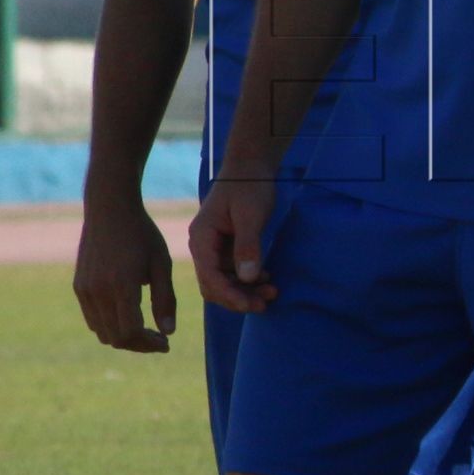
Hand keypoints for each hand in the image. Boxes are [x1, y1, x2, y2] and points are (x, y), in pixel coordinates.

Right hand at [72, 195, 179, 351]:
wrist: (109, 208)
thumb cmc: (142, 234)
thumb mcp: (161, 264)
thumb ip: (165, 299)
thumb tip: (168, 332)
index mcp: (122, 285)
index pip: (131, 332)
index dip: (149, 344)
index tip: (166, 343)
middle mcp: (99, 291)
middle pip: (116, 338)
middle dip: (139, 345)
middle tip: (159, 340)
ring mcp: (85, 290)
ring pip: (102, 332)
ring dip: (124, 338)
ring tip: (146, 330)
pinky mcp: (79, 286)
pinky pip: (93, 319)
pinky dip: (110, 326)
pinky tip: (128, 316)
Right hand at [187, 174, 280, 315]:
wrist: (251, 168)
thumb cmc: (249, 187)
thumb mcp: (250, 215)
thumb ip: (247, 245)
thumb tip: (246, 278)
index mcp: (201, 238)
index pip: (209, 277)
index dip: (229, 295)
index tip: (250, 305)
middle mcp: (203, 247)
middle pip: (214, 285)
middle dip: (238, 298)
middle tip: (265, 303)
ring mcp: (214, 249)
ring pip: (225, 282)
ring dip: (246, 291)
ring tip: (272, 293)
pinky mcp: (227, 249)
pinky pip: (234, 273)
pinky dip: (249, 280)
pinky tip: (267, 279)